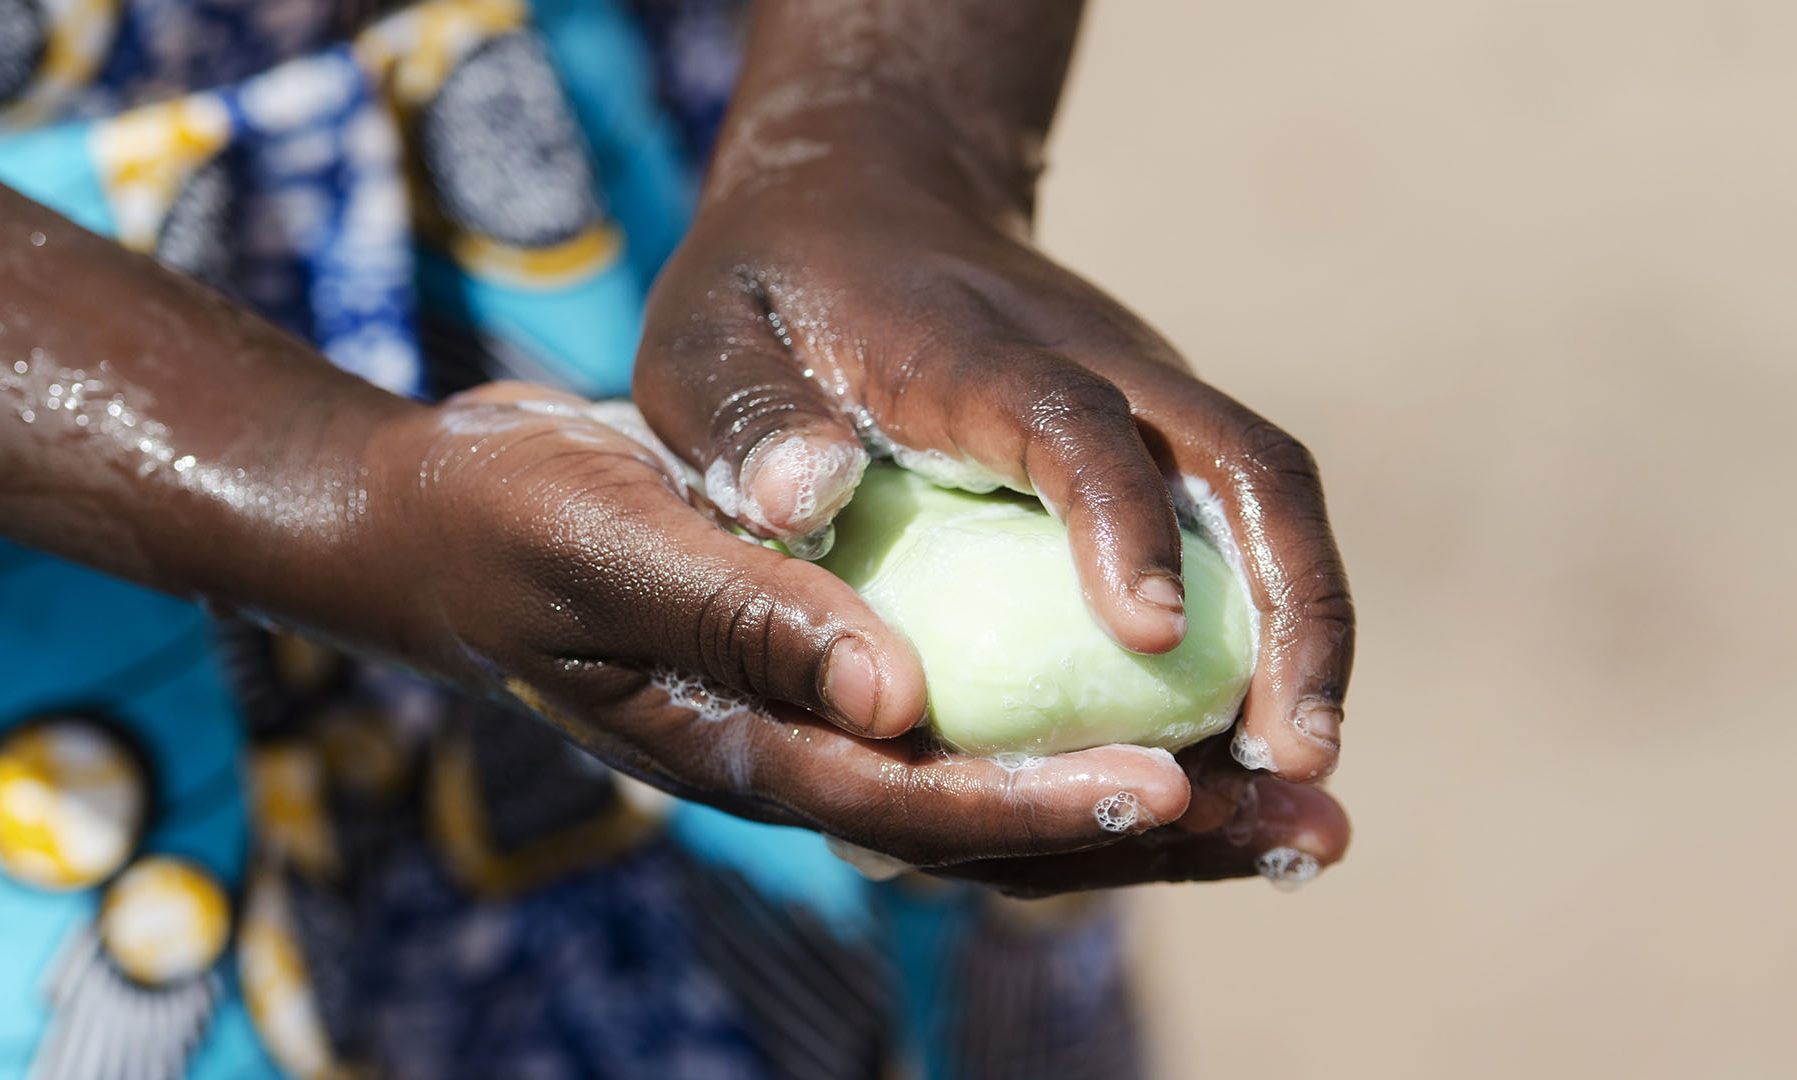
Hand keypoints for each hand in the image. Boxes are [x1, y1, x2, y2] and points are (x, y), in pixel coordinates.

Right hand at [360, 382, 1223, 883]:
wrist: (456, 518)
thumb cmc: (508, 520)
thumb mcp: (605, 543)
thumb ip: (740, 615)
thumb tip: (893, 696)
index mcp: (750, 748)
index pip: (917, 802)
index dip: (1044, 805)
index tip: (1173, 789)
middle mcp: (812, 757)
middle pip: (1003, 832)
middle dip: (1158, 840)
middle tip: (1313, 830)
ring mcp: (835, 725)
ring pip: (1018, 791)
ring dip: (1162, 805)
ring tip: (1300, 804)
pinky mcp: (854, 674)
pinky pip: (993, 726)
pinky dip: (1094, 731)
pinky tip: (1193, 715)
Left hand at [634, 107, 1355, 783]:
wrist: (865, 199)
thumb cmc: (771, 295)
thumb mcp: (709, 339)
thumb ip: (742, 417)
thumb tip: (799, 504)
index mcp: (968, 349)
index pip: (1072, 417)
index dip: (1116, 515)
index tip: (1145, 629)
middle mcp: (1097, 363)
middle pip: (1242, 463)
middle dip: (1292, 605)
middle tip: (1296, 754)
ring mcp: (1146, 399)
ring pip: (1269, 501)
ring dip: (1305, 631)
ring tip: (1298, 773)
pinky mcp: (1162, 438)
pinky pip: (1244, 529)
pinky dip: (1271, 630)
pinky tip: (1255, 738)